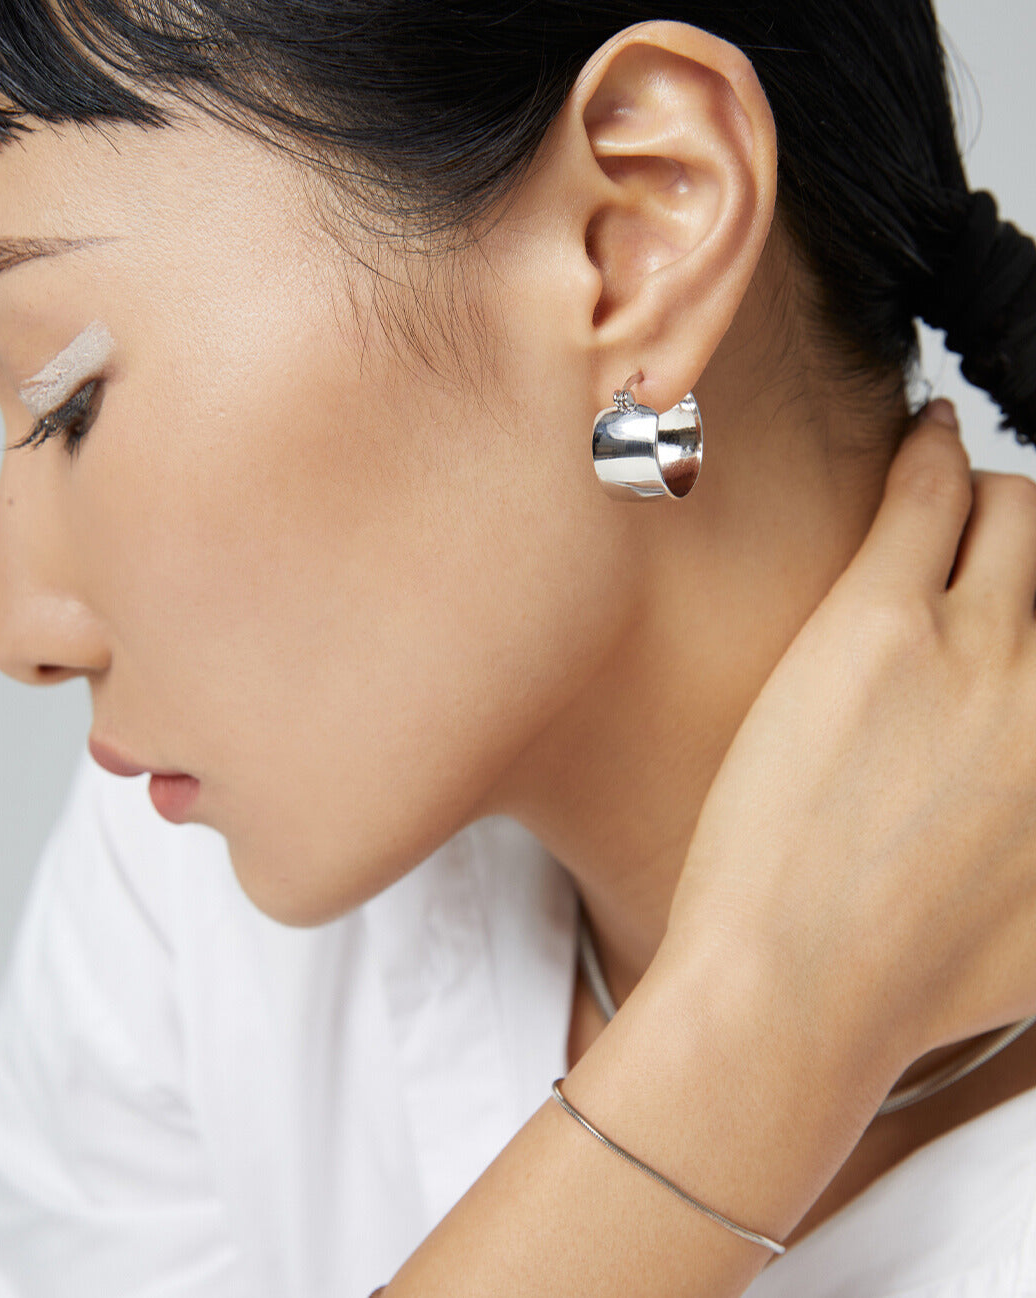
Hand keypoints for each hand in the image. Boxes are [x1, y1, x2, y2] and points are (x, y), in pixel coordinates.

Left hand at [665, 400, 1035, 1075]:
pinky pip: (929, 497)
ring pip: (1017, 510)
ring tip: (955, 500)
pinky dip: (933, 453)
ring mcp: (983, 648)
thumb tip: (1035, 796)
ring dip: (990, 498)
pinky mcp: (881, 624)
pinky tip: (923, 439)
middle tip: (999, 553)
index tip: (1034, 607)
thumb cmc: (910, 978)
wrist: (800, 988)